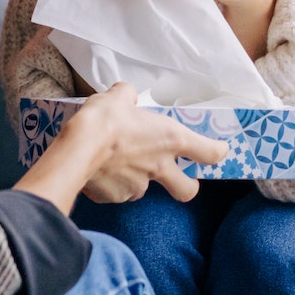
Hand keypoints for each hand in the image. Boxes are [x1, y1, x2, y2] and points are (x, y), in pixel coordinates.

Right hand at [14, 83, 228, 211]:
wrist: (77, 150)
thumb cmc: (104, 120)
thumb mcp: (119, 97)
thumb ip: (128, 97)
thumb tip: (124, 97)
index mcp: (170, 139)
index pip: (209, 152)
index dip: (217, 151)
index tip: (218, 150)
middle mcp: (159, 167)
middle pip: (188, 190)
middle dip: (187, 185)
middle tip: (176, 176)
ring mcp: (138, 187)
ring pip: (144, 188)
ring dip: (137, 177)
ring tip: (116, 162)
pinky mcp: (116, 197)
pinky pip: (117, 191)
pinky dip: (112, 183)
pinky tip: (98, 170)